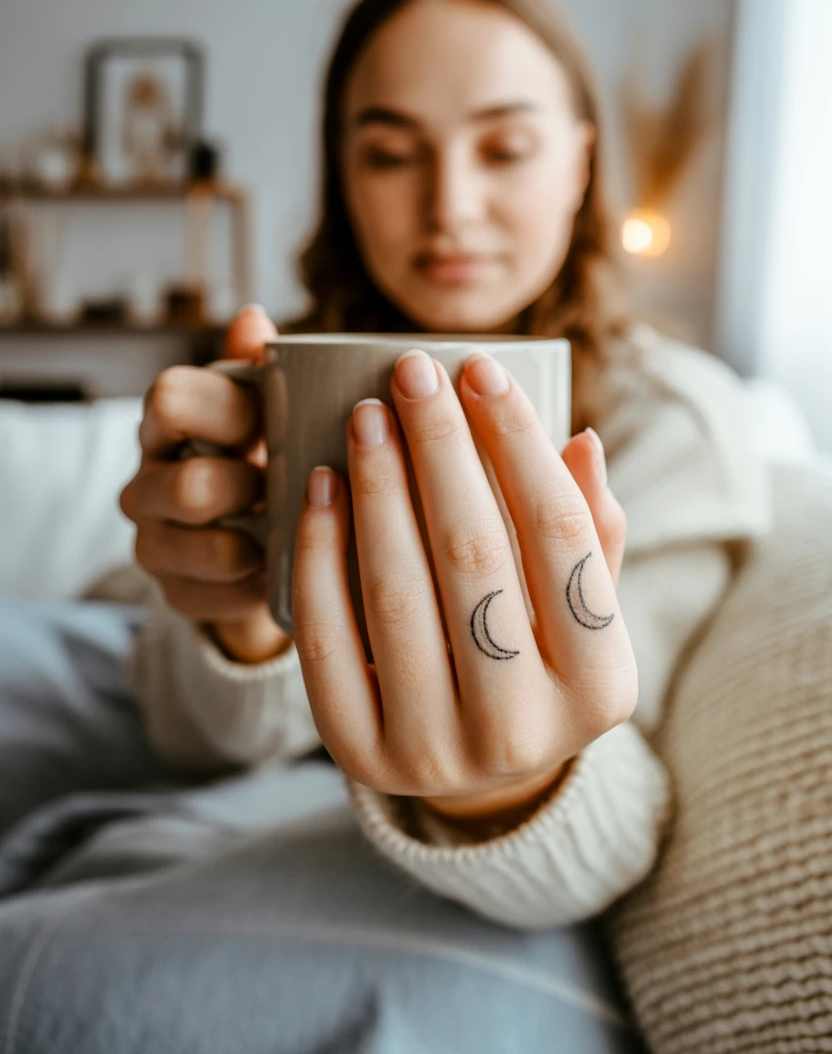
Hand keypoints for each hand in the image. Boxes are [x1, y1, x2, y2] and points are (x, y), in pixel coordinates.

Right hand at [120, 305, 289, 662]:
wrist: (257, 535)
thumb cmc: (266, 453)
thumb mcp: (266, 405)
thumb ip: (257, 366)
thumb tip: (253, 317)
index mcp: (167, 422)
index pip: (170, 398)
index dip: (228, 409)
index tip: (269, 420)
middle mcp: (147, 483)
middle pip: (190, 487)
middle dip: (251, 488)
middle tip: (290, 484)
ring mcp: (155, 543)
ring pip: (207, 549)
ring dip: (261, 541)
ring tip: (294, 529)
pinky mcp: (176, 593)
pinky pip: (221, 597)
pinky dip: (262, 584)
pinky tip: (286, 567)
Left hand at [291, 349, 634, 829]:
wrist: (479, 768)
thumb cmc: (538, 661)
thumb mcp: (585, 611)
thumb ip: (592, 534)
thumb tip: (579, 441)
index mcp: (600, 686)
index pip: (562, 534)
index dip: (518, 440)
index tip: (482, 368)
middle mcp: (524, 729)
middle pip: (476, 554)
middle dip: (440, 447)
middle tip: (412, 372)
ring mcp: (436, 750)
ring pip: (397, 590)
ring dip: (377, 488)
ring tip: (365, 416)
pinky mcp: (362, 754)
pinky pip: (328, 636)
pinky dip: (320, 552)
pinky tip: (321, 486)